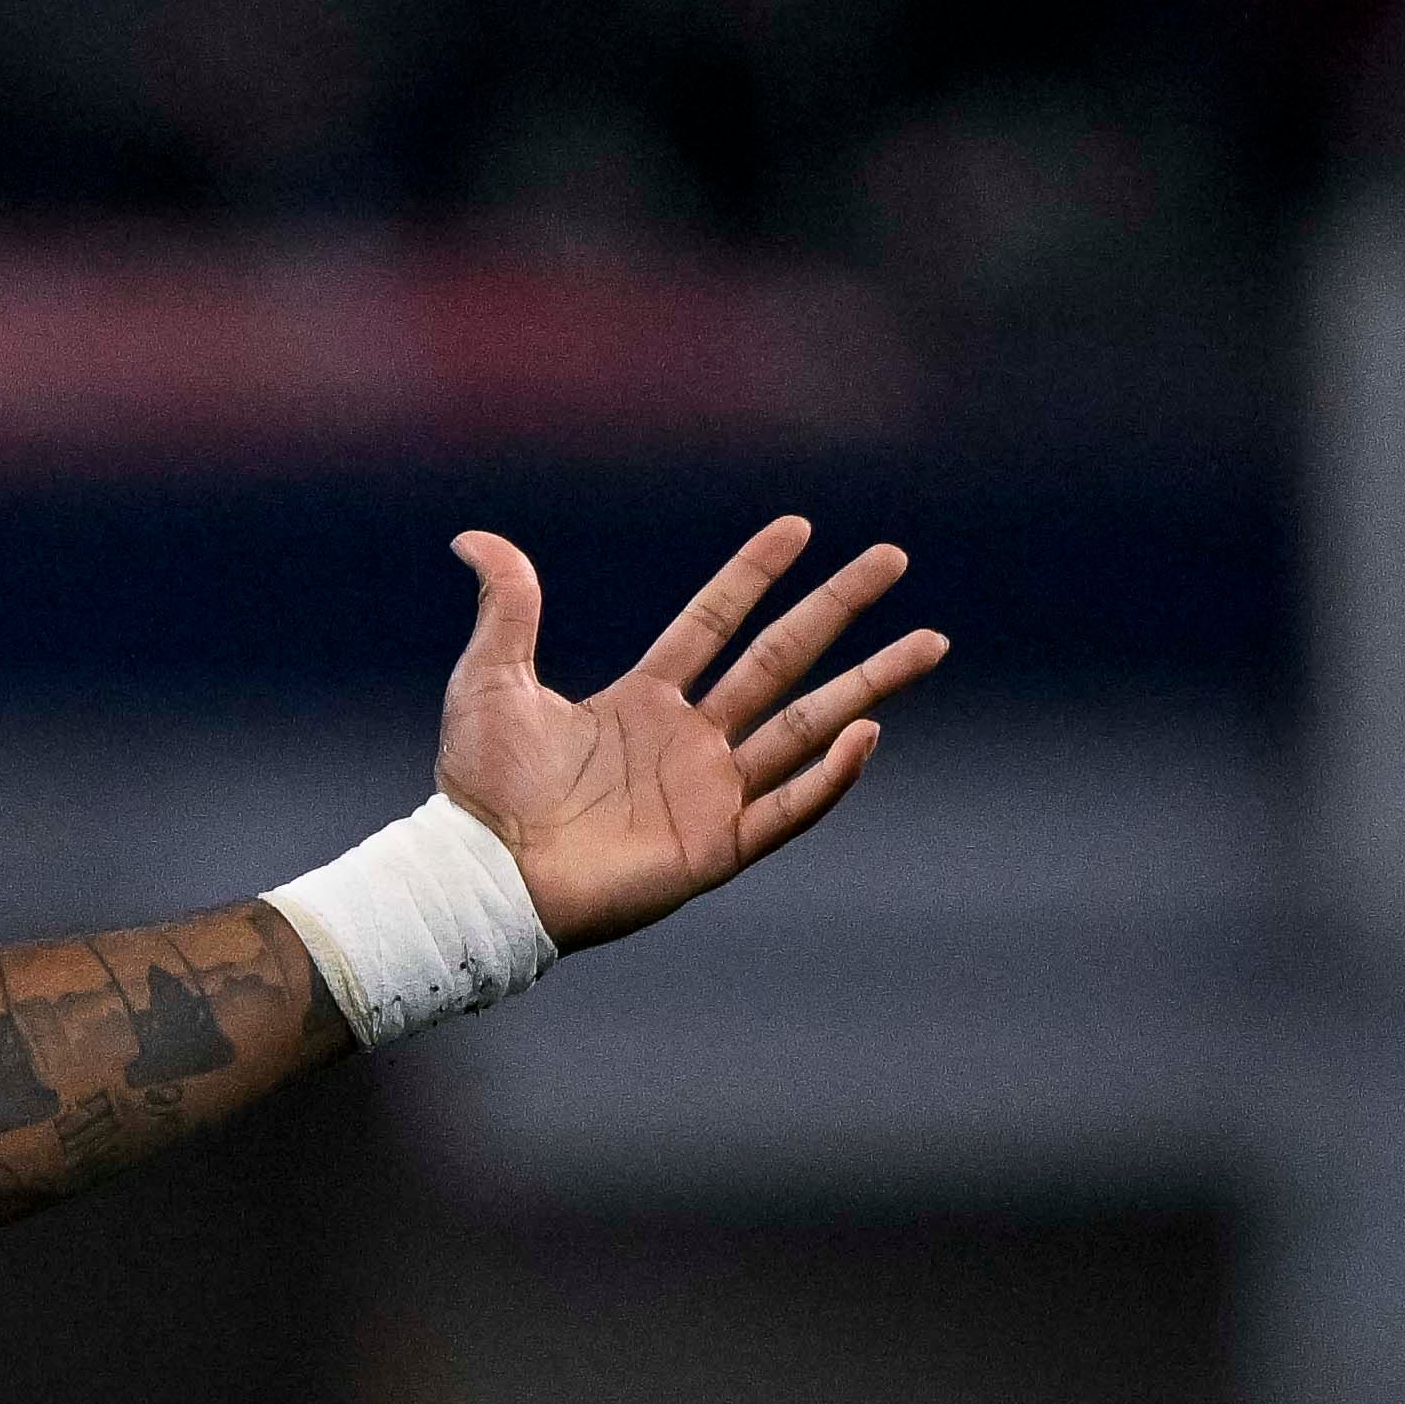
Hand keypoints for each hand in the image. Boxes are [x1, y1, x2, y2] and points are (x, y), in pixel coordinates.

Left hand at [431, 517, 942, 949]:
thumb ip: (507, 609)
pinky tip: (867, 732)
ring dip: (869, 685)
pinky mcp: (715, 847)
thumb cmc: (481, 792)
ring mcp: (708, 793)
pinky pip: (788, 809)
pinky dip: (829, 777)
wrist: (482, 875)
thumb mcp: (490, 683)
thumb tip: (474, 538)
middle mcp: (688, 741)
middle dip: (839, 609)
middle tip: (893, 558)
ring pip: (807, 727)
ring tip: (930, 643)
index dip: (755, 575)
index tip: (799, 528)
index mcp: (643, 701)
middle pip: (782, 661)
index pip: (715, 623)